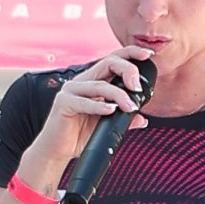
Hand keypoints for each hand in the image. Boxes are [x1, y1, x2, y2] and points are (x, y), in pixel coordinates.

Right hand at [22, 51, 147, 180]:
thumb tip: (142, 118)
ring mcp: (71, 91)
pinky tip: (111, 110)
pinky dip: (99, 106)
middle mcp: (82, 82)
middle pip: (108, 63)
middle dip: (127, 70)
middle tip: (138, 87)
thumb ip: (123, 119)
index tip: (147, 55)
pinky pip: (84, 102)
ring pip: (99, 85)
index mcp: (93, 82)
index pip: (112, 60)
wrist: (57, 150)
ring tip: (130, 107)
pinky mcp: (63, 103)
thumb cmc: (78, 135)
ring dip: (118, 95)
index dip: (130, 53)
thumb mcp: (106, 125)